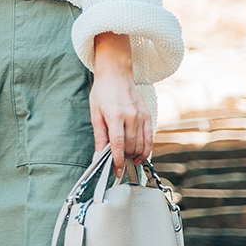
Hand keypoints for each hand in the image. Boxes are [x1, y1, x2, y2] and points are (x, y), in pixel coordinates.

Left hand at [89, 33, 151, 179]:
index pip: (118, 144)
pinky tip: (139, 155)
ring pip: (141, 144)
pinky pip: (150, 137)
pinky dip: (146, 149)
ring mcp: (142, 116)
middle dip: (124, 159)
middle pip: (131, 146)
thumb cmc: (102, 93)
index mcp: (115, 115)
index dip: (117, 160)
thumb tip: (98, 157)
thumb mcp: (95, 114)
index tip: (115, 171)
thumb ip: (99, 137)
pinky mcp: (148, 116)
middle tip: (117, 165)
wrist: (116, 74)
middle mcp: (131, 116)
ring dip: (134, 156)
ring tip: (126, 160)